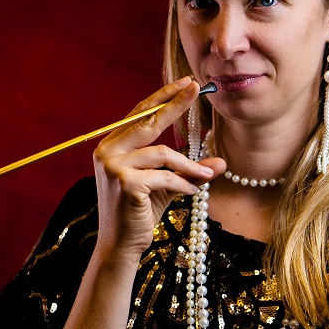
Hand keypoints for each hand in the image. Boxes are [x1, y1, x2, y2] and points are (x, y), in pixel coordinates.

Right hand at [91, 76, 224, 263]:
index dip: (164, 97)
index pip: (140, 114)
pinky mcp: (125, 183)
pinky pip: (164, 177)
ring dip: (189, 165)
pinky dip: (182, 184)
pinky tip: (191, 192)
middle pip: (148, 122)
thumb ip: (189, 170)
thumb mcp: (167, 185)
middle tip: (198, 88)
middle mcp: (107, 151)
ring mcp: (113, 167)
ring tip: (206, 174)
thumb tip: (220, 161)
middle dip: (175, 104)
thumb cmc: (141, 212)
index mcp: (113, 145)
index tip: (186, 83)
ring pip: (162, 154)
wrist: (122, 244)